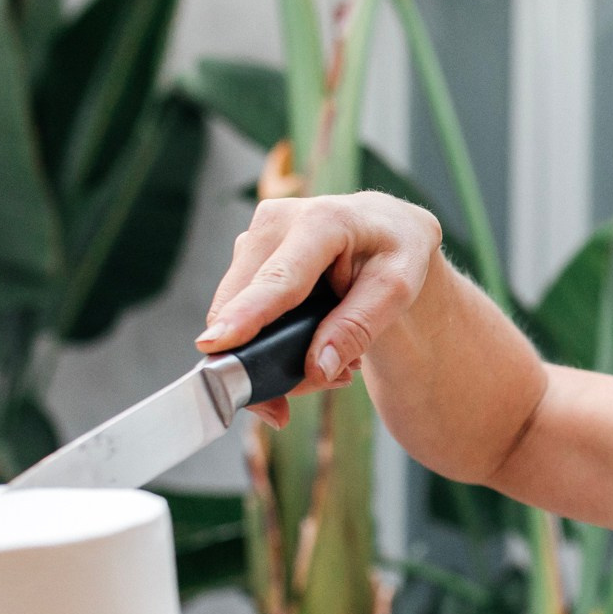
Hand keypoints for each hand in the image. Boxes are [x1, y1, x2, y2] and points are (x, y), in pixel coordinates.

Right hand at [199, 192, 443, 427]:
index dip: (245, 316)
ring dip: (272, 353)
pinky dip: (267, 340)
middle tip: (317, 392)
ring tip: (335, 363)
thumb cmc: (396, 252)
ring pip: (233, 313)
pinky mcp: (247, 255)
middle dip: (264, 360)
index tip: (215, 346)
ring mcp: (255, 237)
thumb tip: (317, 369)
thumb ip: (358, 327)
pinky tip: (314, 345)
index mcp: (322, 221)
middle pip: (241, 303)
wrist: (388, 226)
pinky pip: (238, 311)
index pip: (278, 280)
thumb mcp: (397, 289)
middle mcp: (276, 221)